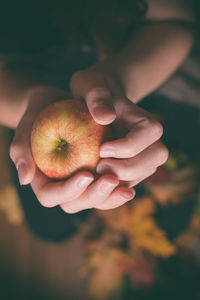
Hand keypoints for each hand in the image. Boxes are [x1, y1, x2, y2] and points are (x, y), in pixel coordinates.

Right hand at [9, 86, 133, 213]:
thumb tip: (25, 179)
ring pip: (93, 201)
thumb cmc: (39, 112)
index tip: (86, 175)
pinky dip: (117, 189)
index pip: (50, 196)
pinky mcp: (94, 174)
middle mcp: (60, 185)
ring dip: (110, 198)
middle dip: (94, 196)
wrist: (58, 102)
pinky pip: (106, 190)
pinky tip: (130, 185)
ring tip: (126, 189)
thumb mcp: (27, 125)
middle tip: (112, 180)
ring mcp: (78, 182)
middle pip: (74, 204)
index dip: (68, 191)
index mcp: (41, 179)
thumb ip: (21, 150)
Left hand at [70, 67, 167, 188]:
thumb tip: (106, 117)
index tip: (102, 149)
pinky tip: (94, 184)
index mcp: (144, 119)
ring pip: (142, 175)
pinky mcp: (131, 168)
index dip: (128, 146)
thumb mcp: (90, 84)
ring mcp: (142, 156)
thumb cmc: (93, 91)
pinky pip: (128, 183)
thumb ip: (98, 96)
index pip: (149, 134)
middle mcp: (150, 140)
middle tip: (99, 168)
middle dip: (128, 168)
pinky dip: (113, 188)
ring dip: (120, 181)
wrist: (98, 102)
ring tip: (95, 176)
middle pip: (154, 159)